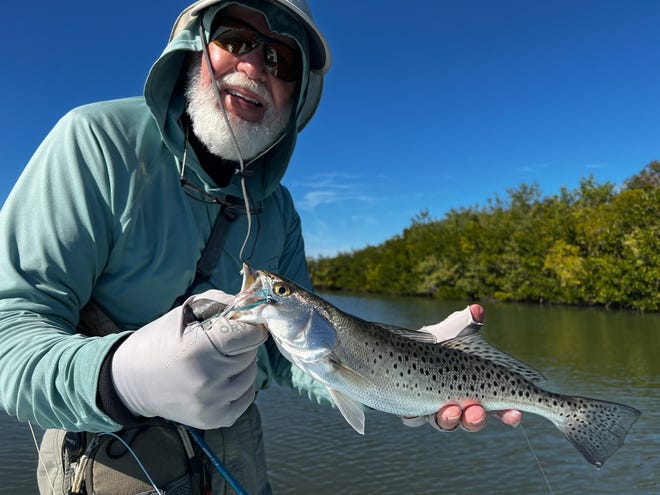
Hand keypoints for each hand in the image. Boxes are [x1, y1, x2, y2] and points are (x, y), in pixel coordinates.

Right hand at [111, 290, 267, 428]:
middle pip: (251, 352)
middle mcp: (207, 380)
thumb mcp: (185, 312)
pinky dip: (240, 386)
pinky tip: (220, 379)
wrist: (130, 382)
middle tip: (220, 343)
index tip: (240, 323)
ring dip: (240, 364)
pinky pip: (247, 397)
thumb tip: (254, 303)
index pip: (250, 334)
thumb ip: (221, 302)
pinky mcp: (214, 420)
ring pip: (251, 374)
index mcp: (198, 349)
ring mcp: (211, 403)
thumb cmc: (159, 340)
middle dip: (241, 343)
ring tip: (216, 360)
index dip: (248, 324)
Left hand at [402, 304, 521, 430]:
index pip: (500, 408)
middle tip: (477, 411)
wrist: (405, 345)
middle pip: (472, 420)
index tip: (515, 413)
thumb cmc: (439, 340)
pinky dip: (417, 417)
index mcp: (478, 389)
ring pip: (445, 423)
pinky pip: (414, 419)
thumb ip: (466, 324)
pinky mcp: (412, 408)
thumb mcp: (453, 331)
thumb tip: (476, 310)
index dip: (509, 414)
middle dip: (477, 419)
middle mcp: (459, 403)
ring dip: (451, 420)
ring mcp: (435, 408)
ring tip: (452, 410)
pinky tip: (417, 411)